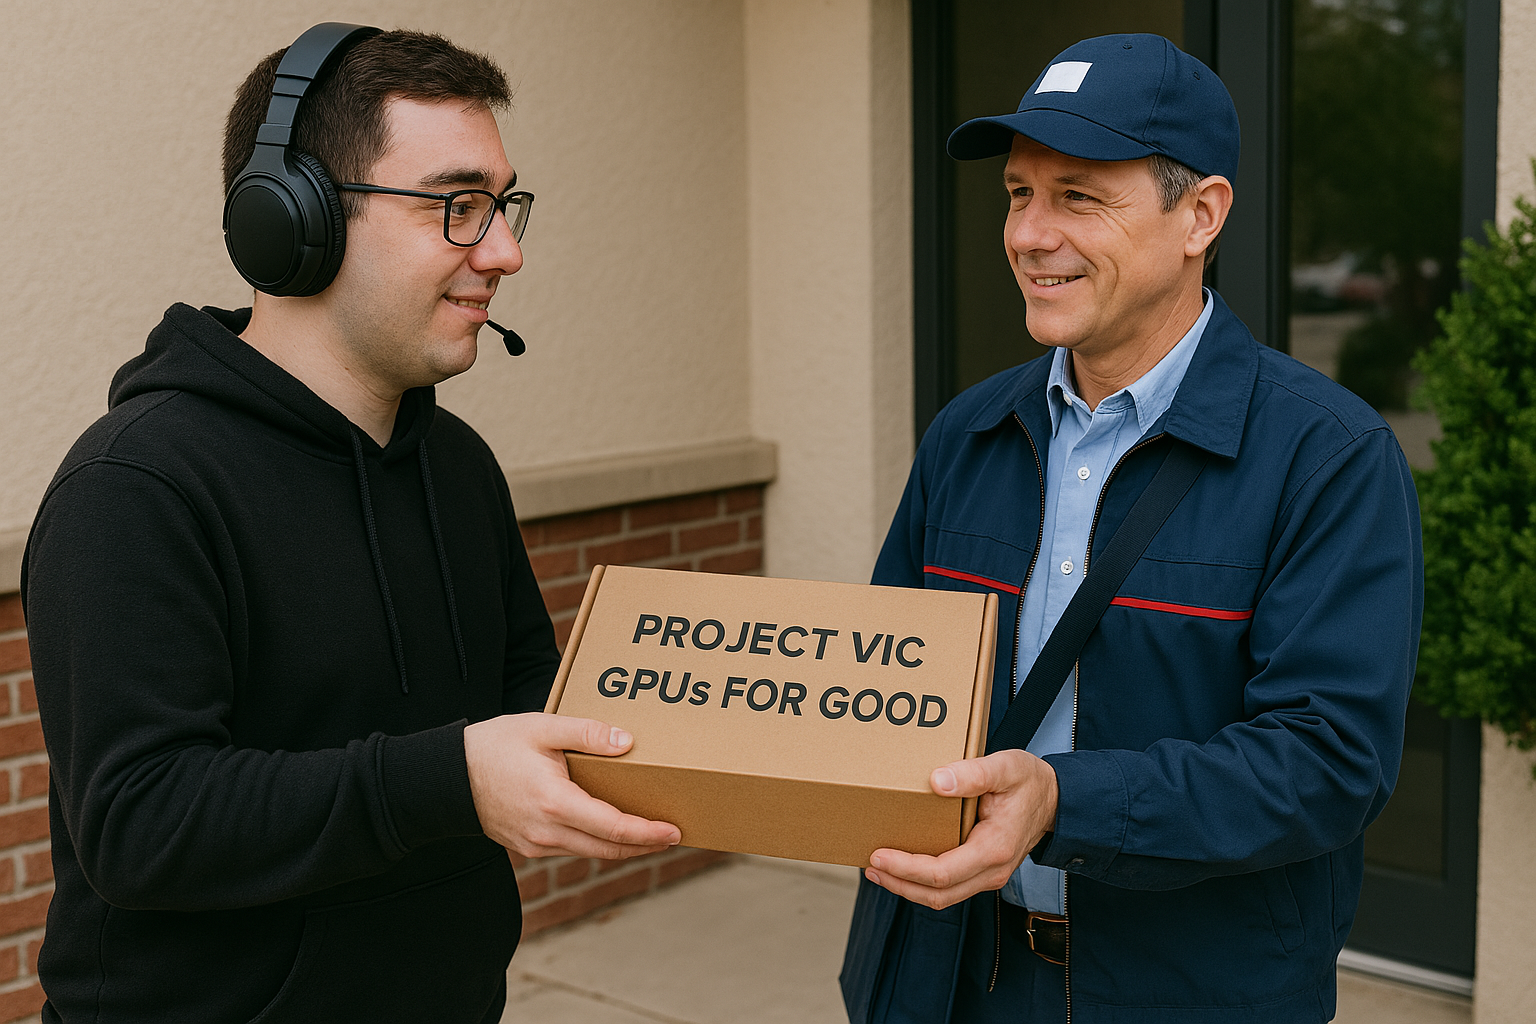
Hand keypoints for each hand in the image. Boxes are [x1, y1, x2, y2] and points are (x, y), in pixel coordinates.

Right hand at [464, 713, 680, 859]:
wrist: (447, 777)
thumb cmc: (494, 746)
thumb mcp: (542, 728)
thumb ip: (587, 734)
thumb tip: (627, 742)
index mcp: (554, 802)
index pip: (612, 827)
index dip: (647, 832)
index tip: (673, 831)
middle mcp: (547, 831)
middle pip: (608, 848)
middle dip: (644, 844)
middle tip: (673, 834)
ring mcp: (536, 844)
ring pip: (591, 852)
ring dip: (622, 846)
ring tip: (649, 833)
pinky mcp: (529, 846)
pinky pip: (572, 849)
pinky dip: (597, 843)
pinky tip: (609, 829)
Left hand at [864, 750, 1057, 909]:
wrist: (1055, 800)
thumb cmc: (1029, 781)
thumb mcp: (1006, 767)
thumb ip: (974, 773)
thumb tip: (938, 781)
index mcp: (994, 848)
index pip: (943, 872)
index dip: (907, 869)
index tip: (879, 855)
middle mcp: (992, 871)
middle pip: (938, 894)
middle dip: (900, 884)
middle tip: (868, 865)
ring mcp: (988, 876)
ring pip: (942, 897)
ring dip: (907, 887)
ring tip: (877, 869)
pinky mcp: (982, 872)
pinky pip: (949, 887)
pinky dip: (921, 882)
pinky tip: (902, 867)